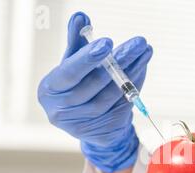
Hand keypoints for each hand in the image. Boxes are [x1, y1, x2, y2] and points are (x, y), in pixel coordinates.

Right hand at [38, 12, 152, 172]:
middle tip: (138, 43)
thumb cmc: (77, 87)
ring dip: (131, 72)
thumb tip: (81, 17)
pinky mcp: (100, 133)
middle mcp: (62, 110)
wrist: (87, 123)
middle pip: (94, 84)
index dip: (88, 58)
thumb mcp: (72, 64)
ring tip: (144, 52)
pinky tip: (142, 67)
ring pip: (110, 96)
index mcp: (50, 90)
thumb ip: (77, 43)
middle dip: (119, 62)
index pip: (69, 73)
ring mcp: (81, 125)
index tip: (107, 42)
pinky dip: (133, 85)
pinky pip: (121, 105)